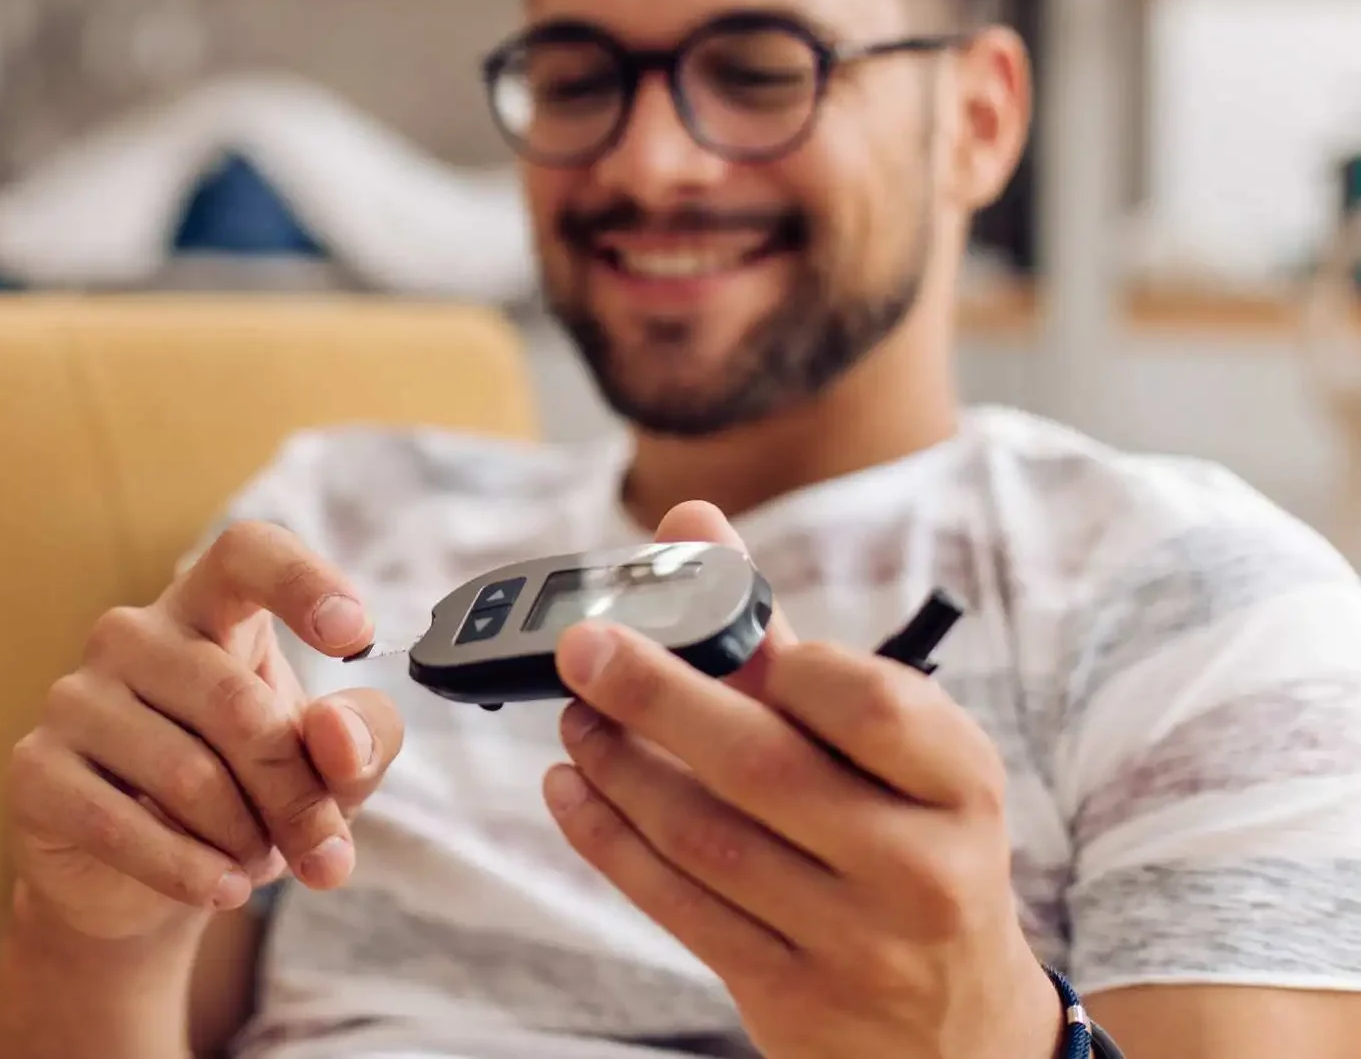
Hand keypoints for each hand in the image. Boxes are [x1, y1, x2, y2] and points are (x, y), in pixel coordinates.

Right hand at [5, 521, 404, 942]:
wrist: (150, 883)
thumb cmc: (254, 792)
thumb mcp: (333, 767)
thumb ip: (361, 739)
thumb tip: (338, 738)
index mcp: (213, 604)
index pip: (248, 553)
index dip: (303, 583)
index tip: (357, 636)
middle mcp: (135, 633)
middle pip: (239, 704)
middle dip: (297, 794)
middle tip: (325, 850)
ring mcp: (75, 695)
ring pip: (190, 774)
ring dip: (245, 839)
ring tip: (258, 861)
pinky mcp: (34, 767)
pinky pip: (121, 826)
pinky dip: (188, 871)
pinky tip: (219, 888)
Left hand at [542, 502, 1062, 1058]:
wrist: (956, 1027)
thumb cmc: (910, 842)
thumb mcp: (892, 753)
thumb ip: (783, 640)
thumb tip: (691, 523)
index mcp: (960, 785)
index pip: (868, 701)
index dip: (780, 657)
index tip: (712, 628)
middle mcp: (921, 868)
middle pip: (764, 765)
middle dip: (655, 694)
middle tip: (582, 647)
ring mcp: (858, 944)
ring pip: (706, 839)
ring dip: (619, 767)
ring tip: (575, 717)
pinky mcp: (792, 999)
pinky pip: (679, 907)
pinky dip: (610, 841)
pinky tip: (571, 790)